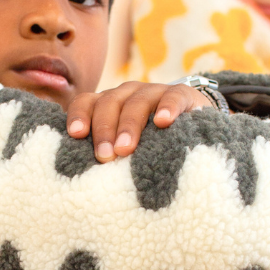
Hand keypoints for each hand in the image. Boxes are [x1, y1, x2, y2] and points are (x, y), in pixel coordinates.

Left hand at [66, 82, 213, 161]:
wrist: (193, 127)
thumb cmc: (149, 145)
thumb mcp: (125, 147)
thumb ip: (106, 153)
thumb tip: (81, 178)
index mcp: (109, 103)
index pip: (86, 102)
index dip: (79, 115)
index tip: (76, 135)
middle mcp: (128, 94)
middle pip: (109, 103)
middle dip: (104, 129)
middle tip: (104, 156)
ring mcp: (155, 91)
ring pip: (137, 102)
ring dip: (129, 124)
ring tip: (125, 148)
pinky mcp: (183, 95)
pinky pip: (173, 97)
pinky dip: (167, 108)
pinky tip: (163, 122)